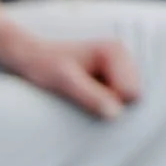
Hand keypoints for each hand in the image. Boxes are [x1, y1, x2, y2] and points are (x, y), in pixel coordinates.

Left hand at [0, 28, 141, 119]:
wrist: (32, 56)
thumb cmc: (45, 65)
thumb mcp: (65, 82)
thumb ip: (91, 97)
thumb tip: (116, 114)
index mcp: (116, 51)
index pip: (132, 93)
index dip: (109, 101)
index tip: (85, 93)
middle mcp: (123, 55)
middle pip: (133, 97)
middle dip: (111, 101)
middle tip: (82, 92)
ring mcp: (120, 65)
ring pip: (127, 100)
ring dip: (106, 102)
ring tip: (82, 90)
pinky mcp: (114, 75)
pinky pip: (119, 99)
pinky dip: (103, 101)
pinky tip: (86, 91)